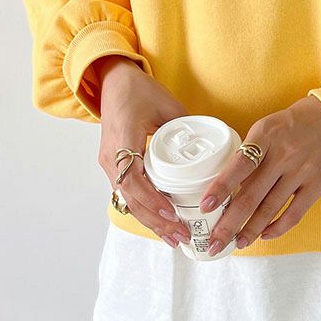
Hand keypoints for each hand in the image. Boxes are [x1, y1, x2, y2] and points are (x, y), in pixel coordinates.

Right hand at [95, 57, 193, 249]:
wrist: (112, 82)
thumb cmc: (139, 90)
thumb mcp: (167, 105)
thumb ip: (186, 127)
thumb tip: (211, 150)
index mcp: (123, 138)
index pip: (132, 177)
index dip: (151, 199)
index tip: (170, 212)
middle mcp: (111, 155)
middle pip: (130, 197)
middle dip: (155, 220)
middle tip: (180, 236)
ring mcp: (109, 162)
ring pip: (127, 200)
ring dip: (150, 220)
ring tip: (174, 238)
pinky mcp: (112, 166)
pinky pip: (127, 193)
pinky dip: (144, 209)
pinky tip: (161, 223)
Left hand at [200, 96, 320, 253]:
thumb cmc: (295, 124)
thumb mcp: (269, 127)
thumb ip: (250, 151)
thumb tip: (225, 184)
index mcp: (265, 134)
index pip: (239, 165)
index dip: (221, 187)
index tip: (205, 206)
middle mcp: (283, 154)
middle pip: (251, 195)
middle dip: (230, 223)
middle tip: (215, 242)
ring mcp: (302, 171)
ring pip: (270, 208)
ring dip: (250, 230)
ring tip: (237, 243)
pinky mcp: (317, 185)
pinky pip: (294, 213)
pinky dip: (277, 228)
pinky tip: (264, 235)